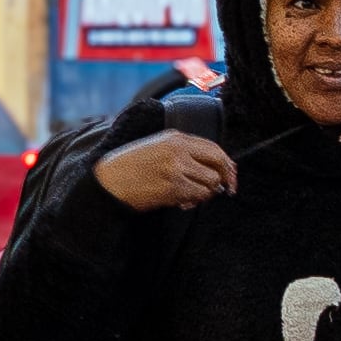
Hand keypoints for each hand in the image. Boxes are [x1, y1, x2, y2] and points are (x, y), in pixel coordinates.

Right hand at [93, 131, 237, 212]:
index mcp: (176, 138)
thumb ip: (185, 152)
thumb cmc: (132, 166)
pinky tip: (183, 202)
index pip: (214, 148)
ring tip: (192, 195)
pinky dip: (195, 201)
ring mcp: (176, 169)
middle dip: (225, 179)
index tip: (231, 175)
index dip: (227, 164)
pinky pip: (198, 196)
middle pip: (218, 164)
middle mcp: (179, 151)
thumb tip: (215, 167)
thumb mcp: (158, 147)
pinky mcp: (172, 188)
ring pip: (211, 183)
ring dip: (206, 193)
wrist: (110, 181)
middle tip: (223, 190)